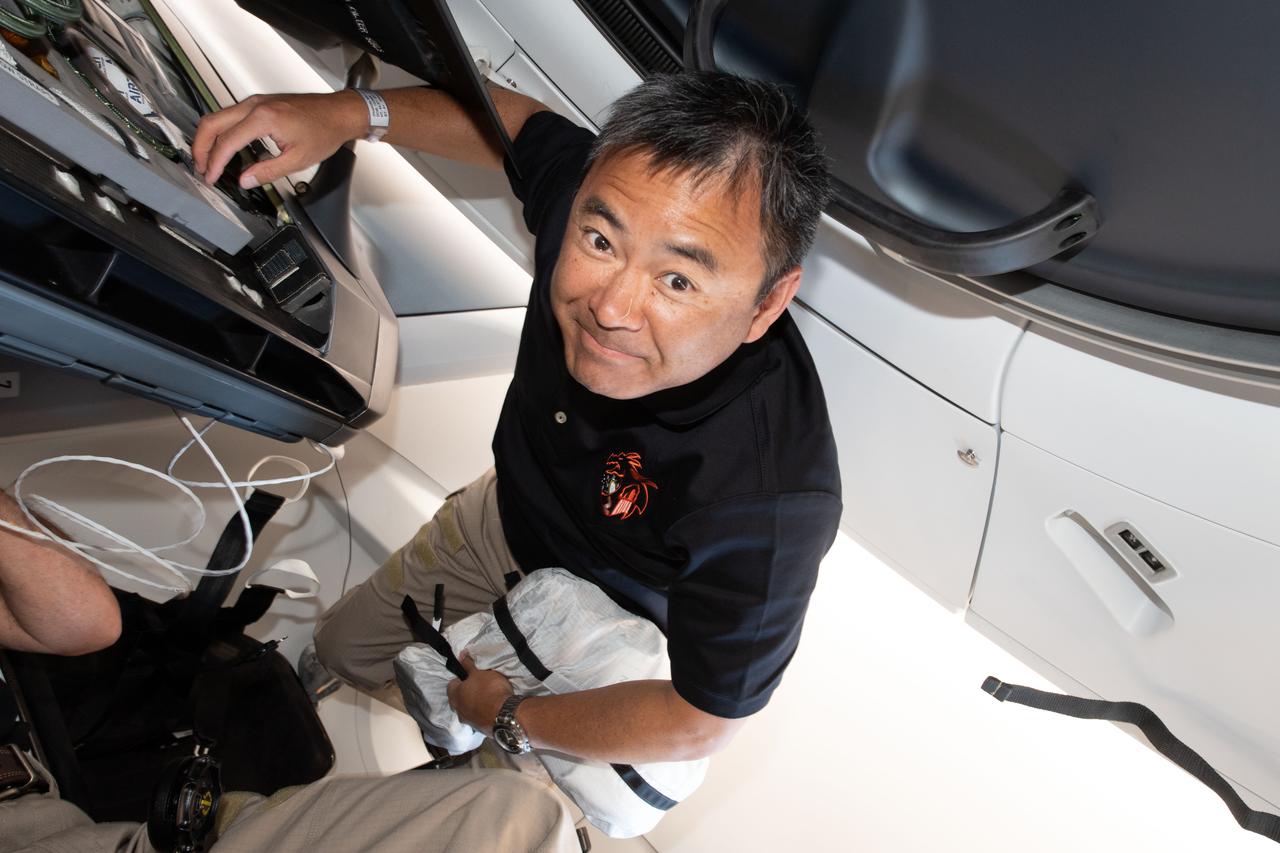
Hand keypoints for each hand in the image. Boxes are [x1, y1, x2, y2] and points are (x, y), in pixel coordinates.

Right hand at [191, 91, 366, 189]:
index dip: (216, 163)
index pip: (227, 142)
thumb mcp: (298, 160)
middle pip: (212, 123)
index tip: (212, 177)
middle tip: (202, 169)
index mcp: (263, 118)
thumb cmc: (324, 131)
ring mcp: (255, 102)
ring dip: (208, 139)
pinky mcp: (258, 103)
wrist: (338, 113)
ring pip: (217, 117)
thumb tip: (245, 181)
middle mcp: (254, 105)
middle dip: (201, 148)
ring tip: (209, 161)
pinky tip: (224, 148)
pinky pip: (229, 115)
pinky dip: (220, 131)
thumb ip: (268, 171)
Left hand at [446, 652, 514, 731]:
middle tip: (480, 686)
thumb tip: (460, 654)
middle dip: (467, 692)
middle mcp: (457, 710)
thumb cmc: (490, 690)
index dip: (462, 678)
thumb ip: (468, 664)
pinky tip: (492, 708)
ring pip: (468, 709)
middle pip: (459, 698)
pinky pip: (478, 718)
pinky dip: (483, 713)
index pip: (452, 684)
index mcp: (454, 696)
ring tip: (488, 698)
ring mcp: (468, 721)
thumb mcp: (479, 673)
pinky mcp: (480, 729)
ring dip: (475, 704)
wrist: (505, 715)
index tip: (472, 676)